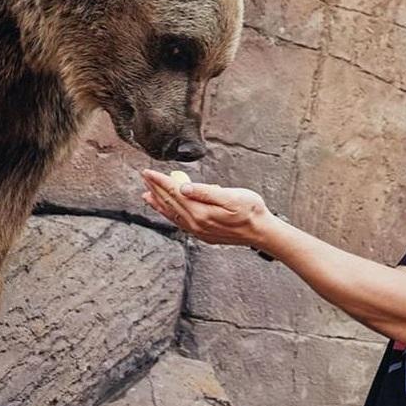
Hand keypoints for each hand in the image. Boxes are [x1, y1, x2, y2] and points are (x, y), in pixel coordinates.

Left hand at [140, 169, 270, 246]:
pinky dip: (168, 213)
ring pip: (172, 214)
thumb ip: (206, 192)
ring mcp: (197, 230)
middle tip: (144, 176)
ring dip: (158, 202)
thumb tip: (183, 187)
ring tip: (147, 193)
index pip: (174, 192)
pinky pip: (179, 222)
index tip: (148, 171)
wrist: (261, 232)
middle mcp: (195, 223)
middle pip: (170, 202)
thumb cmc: (250, 210)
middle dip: (156, 188)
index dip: (160, 180)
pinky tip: (166, 209)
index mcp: (201, 212)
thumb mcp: (232, 196)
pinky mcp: (202, 233)